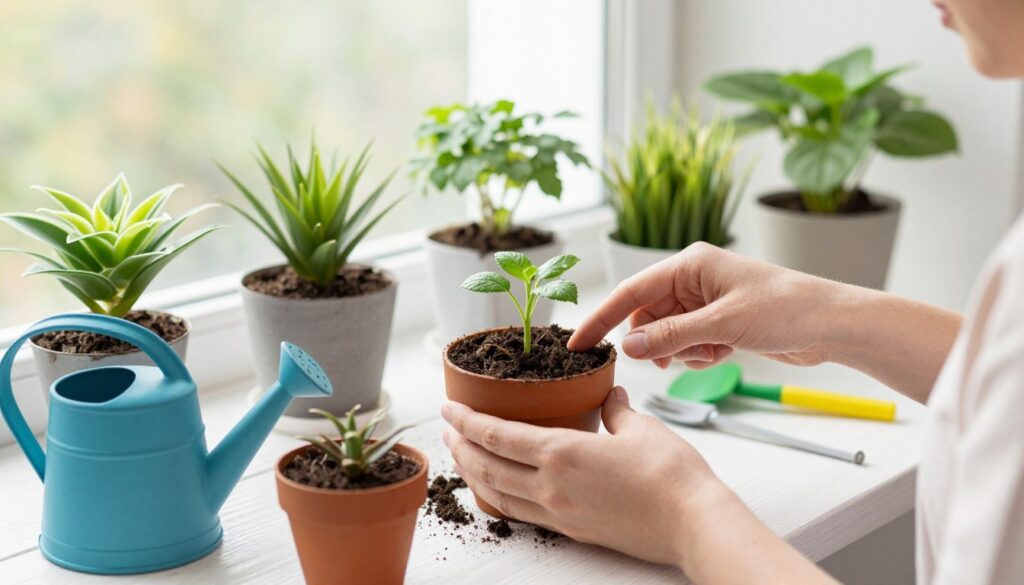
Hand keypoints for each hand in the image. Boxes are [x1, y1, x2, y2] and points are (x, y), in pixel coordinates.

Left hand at [440, 388, 729, 566]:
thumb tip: (610, 395)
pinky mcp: (573, 531)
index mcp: (562, 453)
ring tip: (463, 459)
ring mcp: (560, 513)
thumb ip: (615, 409)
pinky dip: (501, 498)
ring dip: (474, 475)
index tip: (448, 408)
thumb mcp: (640, 427)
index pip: (497, 435)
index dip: (467, 420)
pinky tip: (500, 491)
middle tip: (448, 431)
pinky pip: (523, 513)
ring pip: (500, 494)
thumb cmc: (671, 475)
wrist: (692, 523)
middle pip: (488, 467)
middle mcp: (552, 487)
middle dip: (462, 447)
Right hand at [569, 243, 846, 368]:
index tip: (578, 344)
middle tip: (667, 362)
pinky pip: (687, 343)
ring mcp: (705, 301)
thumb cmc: (786, 309)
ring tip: (709, 354)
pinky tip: (723, 354)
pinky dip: (697, 354)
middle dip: (655, 342)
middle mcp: (693, 279)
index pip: (631, 291)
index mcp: (690, 264)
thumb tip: (628, 348)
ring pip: (666, 334)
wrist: (832, 324)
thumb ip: (672, 336)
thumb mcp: (723, 325)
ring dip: (680, 351)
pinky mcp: (718, 322)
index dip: (602, 318)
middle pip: (647, 316)